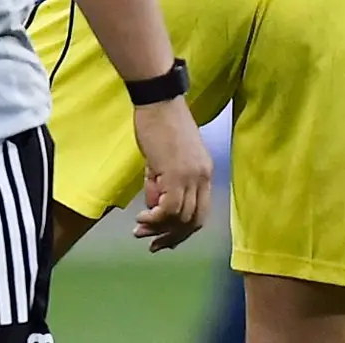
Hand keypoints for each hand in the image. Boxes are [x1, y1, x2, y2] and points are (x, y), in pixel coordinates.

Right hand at [130, 98, 212, 251]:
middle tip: (151, 243)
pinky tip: (141, 218)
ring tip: (139, 229)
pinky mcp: (176, 174)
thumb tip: (154, 206)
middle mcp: (203, 177)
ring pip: (180, 219)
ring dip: (158, 229)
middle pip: (194, 221)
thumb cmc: (160, 124)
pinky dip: (154, 219)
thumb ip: (163, 184)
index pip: (201, 212)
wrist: (158, 101)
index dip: (183, 230)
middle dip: (171, 237)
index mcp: (205, 172)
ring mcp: (191, 176)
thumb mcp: (165, 159)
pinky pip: (168, 210)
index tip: (164, 238)